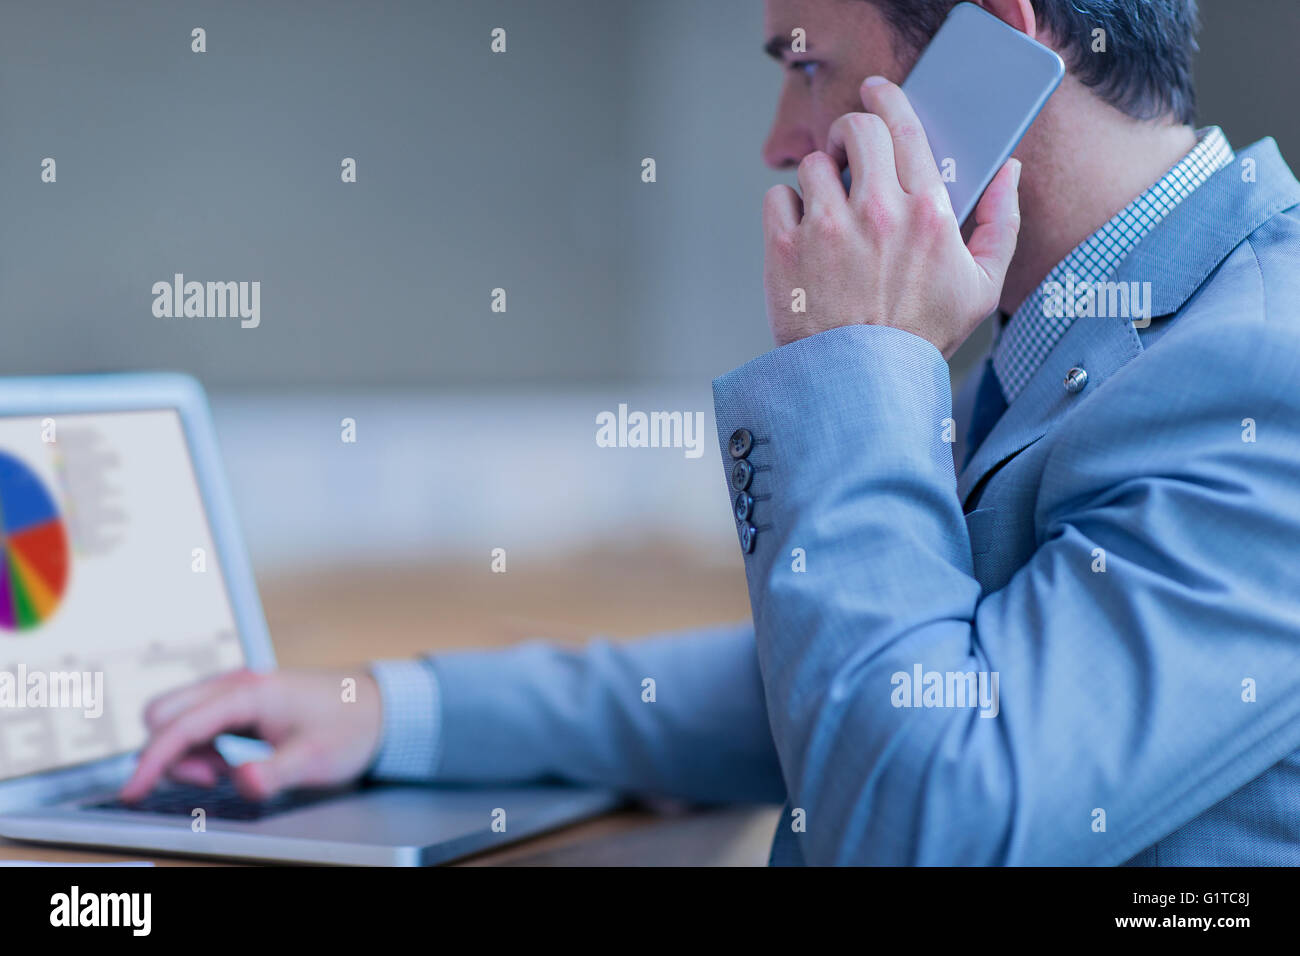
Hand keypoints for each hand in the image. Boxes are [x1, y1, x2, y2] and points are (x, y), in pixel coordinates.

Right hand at [118, 668, 383, 801]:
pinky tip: (235, 760)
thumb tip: (240, 781)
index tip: (132, 792)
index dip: (151, 761)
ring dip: (187, 752)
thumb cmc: (350, 727)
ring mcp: (236, 691)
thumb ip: (274, 772)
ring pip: (179, 718)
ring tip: (231, 770)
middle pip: (164, 714)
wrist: (380, 707)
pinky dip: (202, 747)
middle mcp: (235, 684)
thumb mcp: (315, 758)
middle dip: (170, 753)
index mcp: (247, 692)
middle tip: (212, 779)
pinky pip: (199, 723)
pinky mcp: (241, 702)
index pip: (179, 726)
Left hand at [763, 76, 1021, 357]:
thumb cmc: (921, 339)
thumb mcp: (982, 287)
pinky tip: (800, 233)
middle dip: (851, 132)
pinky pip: (777, 196)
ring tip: (827, 208)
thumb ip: (1002, 223)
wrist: (862, 383)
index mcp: (928, 214)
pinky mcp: (787, 248)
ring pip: (815, 164)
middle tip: (847, 152)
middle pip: (857, 130)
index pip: (906, 129)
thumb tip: (1008, 172)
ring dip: (820, 179)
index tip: (876, 92)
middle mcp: (878, 212)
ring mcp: (829, 228)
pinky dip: (785, 209)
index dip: (888, 100)